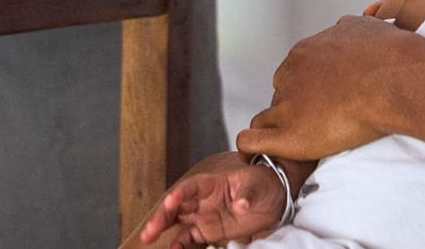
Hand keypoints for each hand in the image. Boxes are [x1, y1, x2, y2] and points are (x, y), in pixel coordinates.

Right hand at [136, 152, 287, 247]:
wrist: (275, 197)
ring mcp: (204, 215)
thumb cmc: (264, 183)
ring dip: (163, 230)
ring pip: (178, 223)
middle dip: (161, 216)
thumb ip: (247, 194)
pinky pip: (190, 238)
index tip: (170, 201)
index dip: (179, 194)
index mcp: (212, 182)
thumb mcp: (258, 184)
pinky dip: (180, 244)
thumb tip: (241, 204)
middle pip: (176, 206)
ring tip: (149, 239)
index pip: (191, 187)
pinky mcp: (209, 231)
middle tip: (149, 229)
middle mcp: (203, 199)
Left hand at [238, 14, 424, 159]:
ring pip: (267, 118)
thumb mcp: (363, 26)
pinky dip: (250, 148)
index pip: (292, 73)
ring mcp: (288, 105)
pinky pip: (252, 141)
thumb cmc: (389, 56)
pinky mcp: (290, 134)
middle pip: (281, 94)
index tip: (320, 100)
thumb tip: (345, 29)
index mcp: (306, 52)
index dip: (305, 89)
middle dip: (294, 107)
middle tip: (318, 121)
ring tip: (296, 142)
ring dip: (278, 128)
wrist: (396, 79)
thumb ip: (347, 30)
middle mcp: (292, 74)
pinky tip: (254, 154)